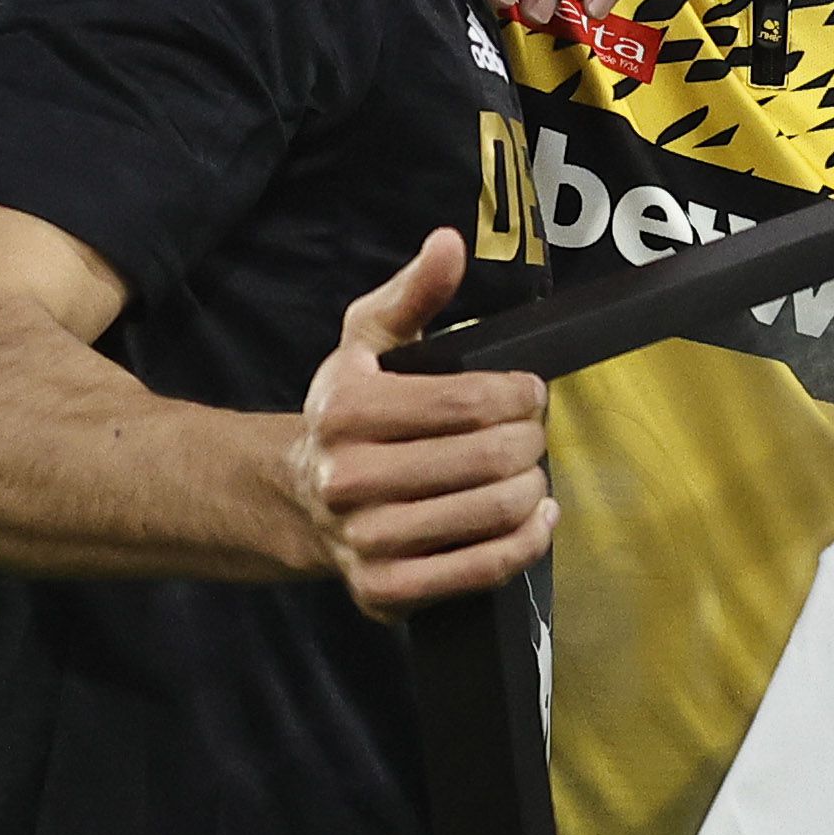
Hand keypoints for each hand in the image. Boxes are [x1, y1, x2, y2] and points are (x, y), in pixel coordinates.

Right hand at [284, 229, 552, 619]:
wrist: (297, 499)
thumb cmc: (349, 413)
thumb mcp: (368, 342)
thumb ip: (412, 293)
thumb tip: (449, 244)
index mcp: (346, 410)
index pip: (470, 401)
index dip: (520, 396)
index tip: (530, 393)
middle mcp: (349, 478)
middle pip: (489, 459)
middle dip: (530, 442)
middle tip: (532, 436)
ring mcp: (366, 540)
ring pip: (493, 514)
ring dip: (533, 491)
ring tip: (531, 474)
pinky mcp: (385, 590)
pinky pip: (481, 570)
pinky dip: (524, 543)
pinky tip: (536, 519)